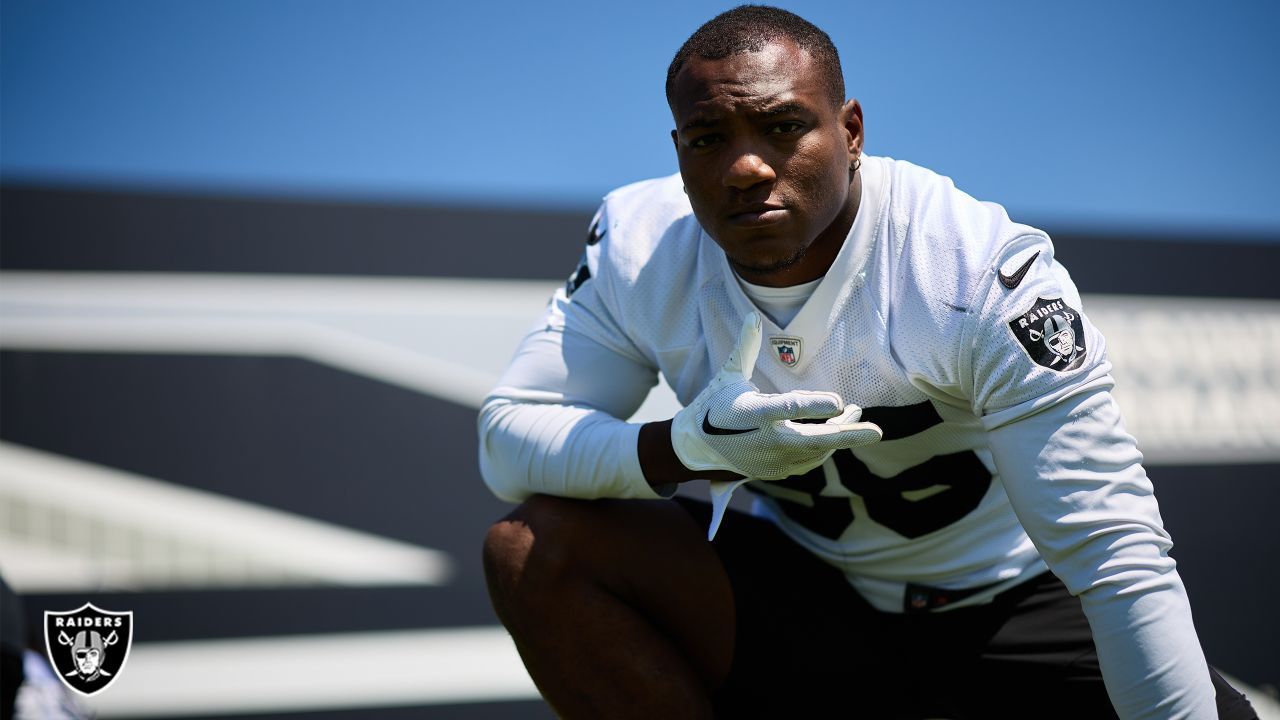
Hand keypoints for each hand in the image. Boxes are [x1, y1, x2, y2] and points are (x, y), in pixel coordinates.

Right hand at [671, 312, 882, 480]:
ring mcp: (772, 460)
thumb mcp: (728, 375)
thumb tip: (751, 315)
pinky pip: (809, 460)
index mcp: (752, 414)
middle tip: (876, 432)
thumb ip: (745, 348)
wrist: (697, 448)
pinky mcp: (777, 471)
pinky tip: (837, 432)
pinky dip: (825, 447)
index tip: (840, 402)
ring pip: (817, 451)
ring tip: (859, 418)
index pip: (788, 408)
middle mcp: (765, 440)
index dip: (814, 405)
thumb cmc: (715, 406)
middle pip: (813, 440)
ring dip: (841, 436)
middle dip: (847, 436)